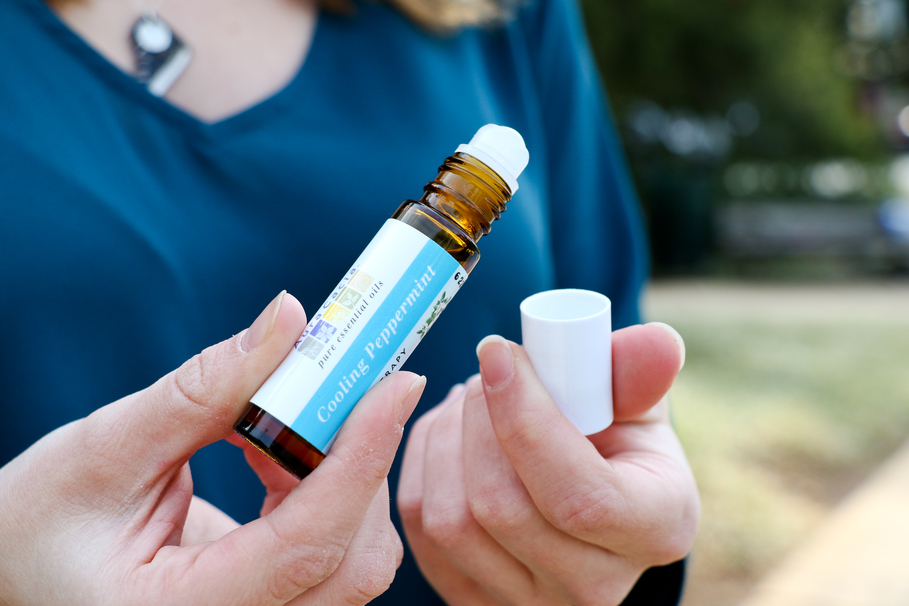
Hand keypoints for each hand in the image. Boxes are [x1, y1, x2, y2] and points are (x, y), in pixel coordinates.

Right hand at [0, 292, 424, 605]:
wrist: (19, 574)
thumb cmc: (38, 523)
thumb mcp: (104, 449)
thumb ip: (204, 390)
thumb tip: (290, 320)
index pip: (305, 544)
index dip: (360, 458)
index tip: (396, 384)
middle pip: (352, 559)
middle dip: (363, 461)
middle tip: (359, 382)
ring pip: (354, 560)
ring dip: (350, 474)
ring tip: (305, 413)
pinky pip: (331, 554)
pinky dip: (328, 491)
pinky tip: (282, 452)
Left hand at [397, 323, 698, 604]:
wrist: (585, 493)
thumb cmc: (614, 439)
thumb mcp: (635, 402)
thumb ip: (636, 372)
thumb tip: (658, 342)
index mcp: (653, 531)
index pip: (581, 497)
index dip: (526, 420)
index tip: (498, 352)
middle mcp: (593, 587)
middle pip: (500, 507)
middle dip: (478, 417)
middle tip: (488, 369)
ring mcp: (527, 603)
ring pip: (448, 520)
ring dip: (444, 437)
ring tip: (469, 398)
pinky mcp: (470, 600)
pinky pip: (417, 528)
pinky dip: (421, 463)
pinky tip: (448, 433)